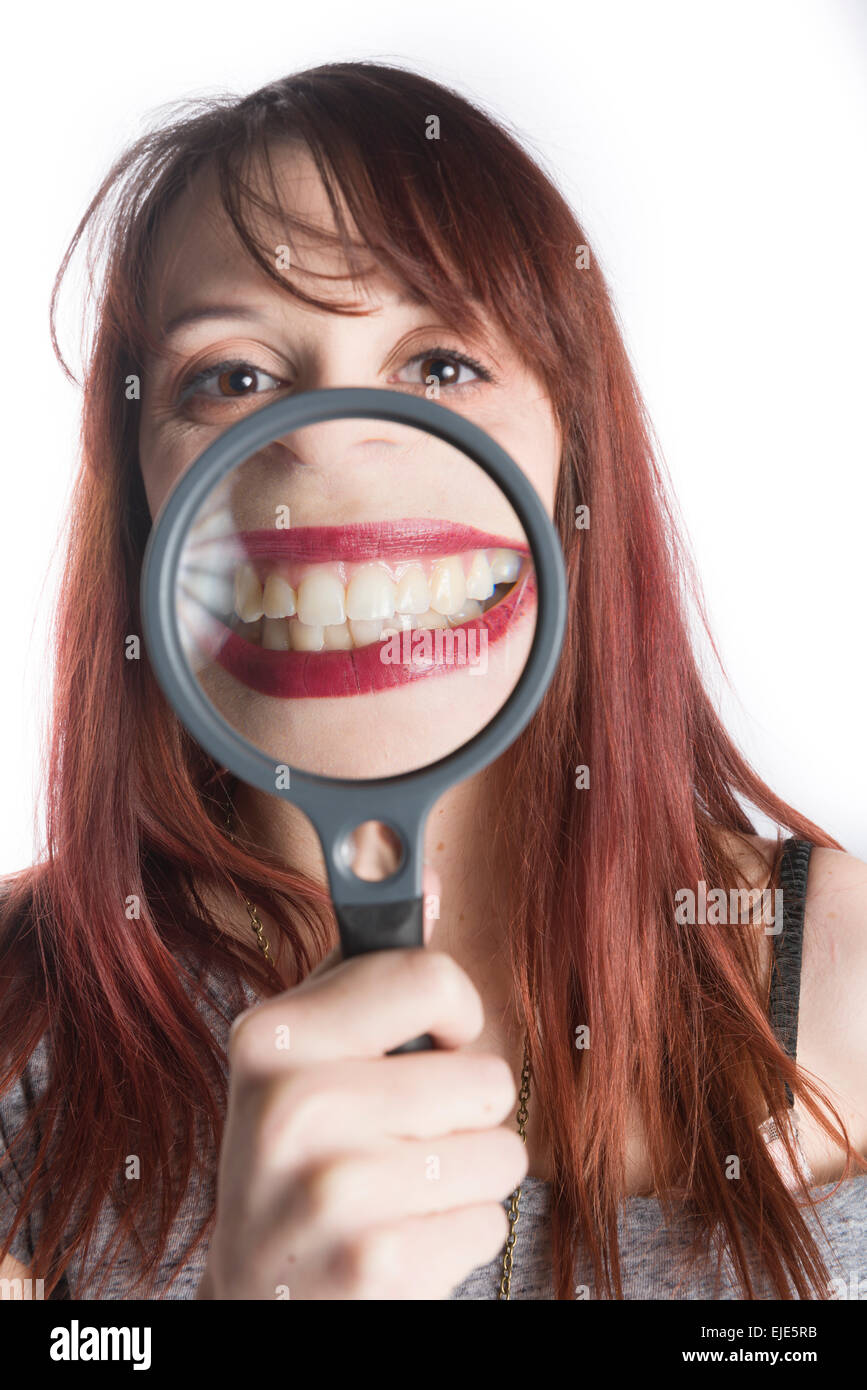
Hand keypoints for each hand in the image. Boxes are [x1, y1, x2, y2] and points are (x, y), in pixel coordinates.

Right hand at [198, 867, 525, 1299]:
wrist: (258, 1296)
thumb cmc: (300, 1157)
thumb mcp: (304, 1057)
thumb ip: (365, 976)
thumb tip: (425, 876)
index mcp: (272, 1036)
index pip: (432, 977)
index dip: (454, 1013)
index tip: (431, 1041)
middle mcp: (290, 1106)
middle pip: (485, 1075)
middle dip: (466, 1113)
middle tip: (403, 1137)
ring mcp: (329, 1189)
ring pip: (499, 1152)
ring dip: (467, 1177)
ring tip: (399, 1192)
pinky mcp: (372, 1264)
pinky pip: (488, 1222)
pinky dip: (460, 1235)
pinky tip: (398, 1241)